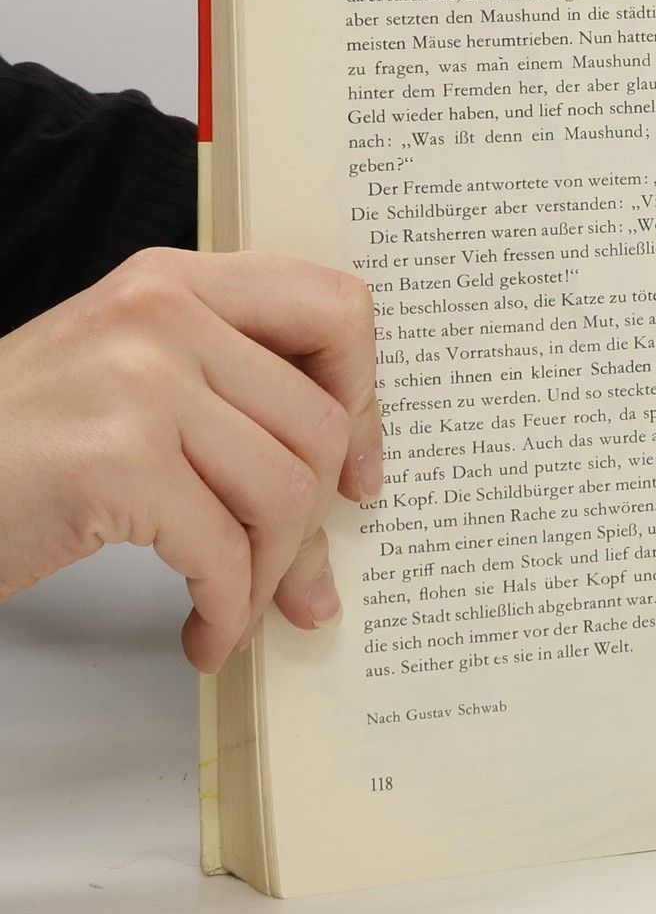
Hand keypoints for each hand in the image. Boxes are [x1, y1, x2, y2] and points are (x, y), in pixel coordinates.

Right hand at [0, 249, 382, 670]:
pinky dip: (227, 609)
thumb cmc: (13, 449)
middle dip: (313, 522)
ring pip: (286, 492)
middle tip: (293, 578)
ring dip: (269, 575)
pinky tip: (203, 631)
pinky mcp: (114, 461)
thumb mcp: (130, 383)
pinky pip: (225, 550)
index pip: (336, 306)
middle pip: (320, 424)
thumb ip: (235, 401)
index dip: (364, 395)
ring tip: (235, 609)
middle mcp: (162, 315)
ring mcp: (137, 382)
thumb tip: (357, 488)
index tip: (355, 468)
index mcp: (175, 282)